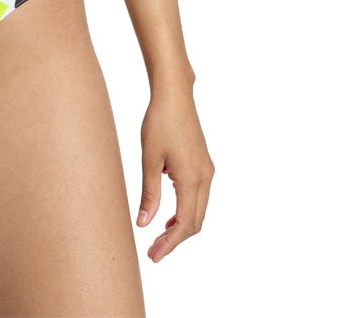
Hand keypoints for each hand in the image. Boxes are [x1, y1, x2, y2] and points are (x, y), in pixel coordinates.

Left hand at [137, 86, 213, 262]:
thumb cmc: (159, 122)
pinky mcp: (204, 164)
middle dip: (175, 240)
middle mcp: (205, 177)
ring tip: (159, 237)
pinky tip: (168, 214)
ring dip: (181, 226)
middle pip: (195, 222)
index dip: (170, 244)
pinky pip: (198, 197)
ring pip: (199, 210)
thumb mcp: (149, 158)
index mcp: (192, 178)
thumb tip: (144, 224)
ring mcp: (207, 170)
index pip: (184, 223)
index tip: (153, 255)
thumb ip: (149, 193)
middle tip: (153, 251)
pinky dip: (185, 211)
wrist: (175, 95)